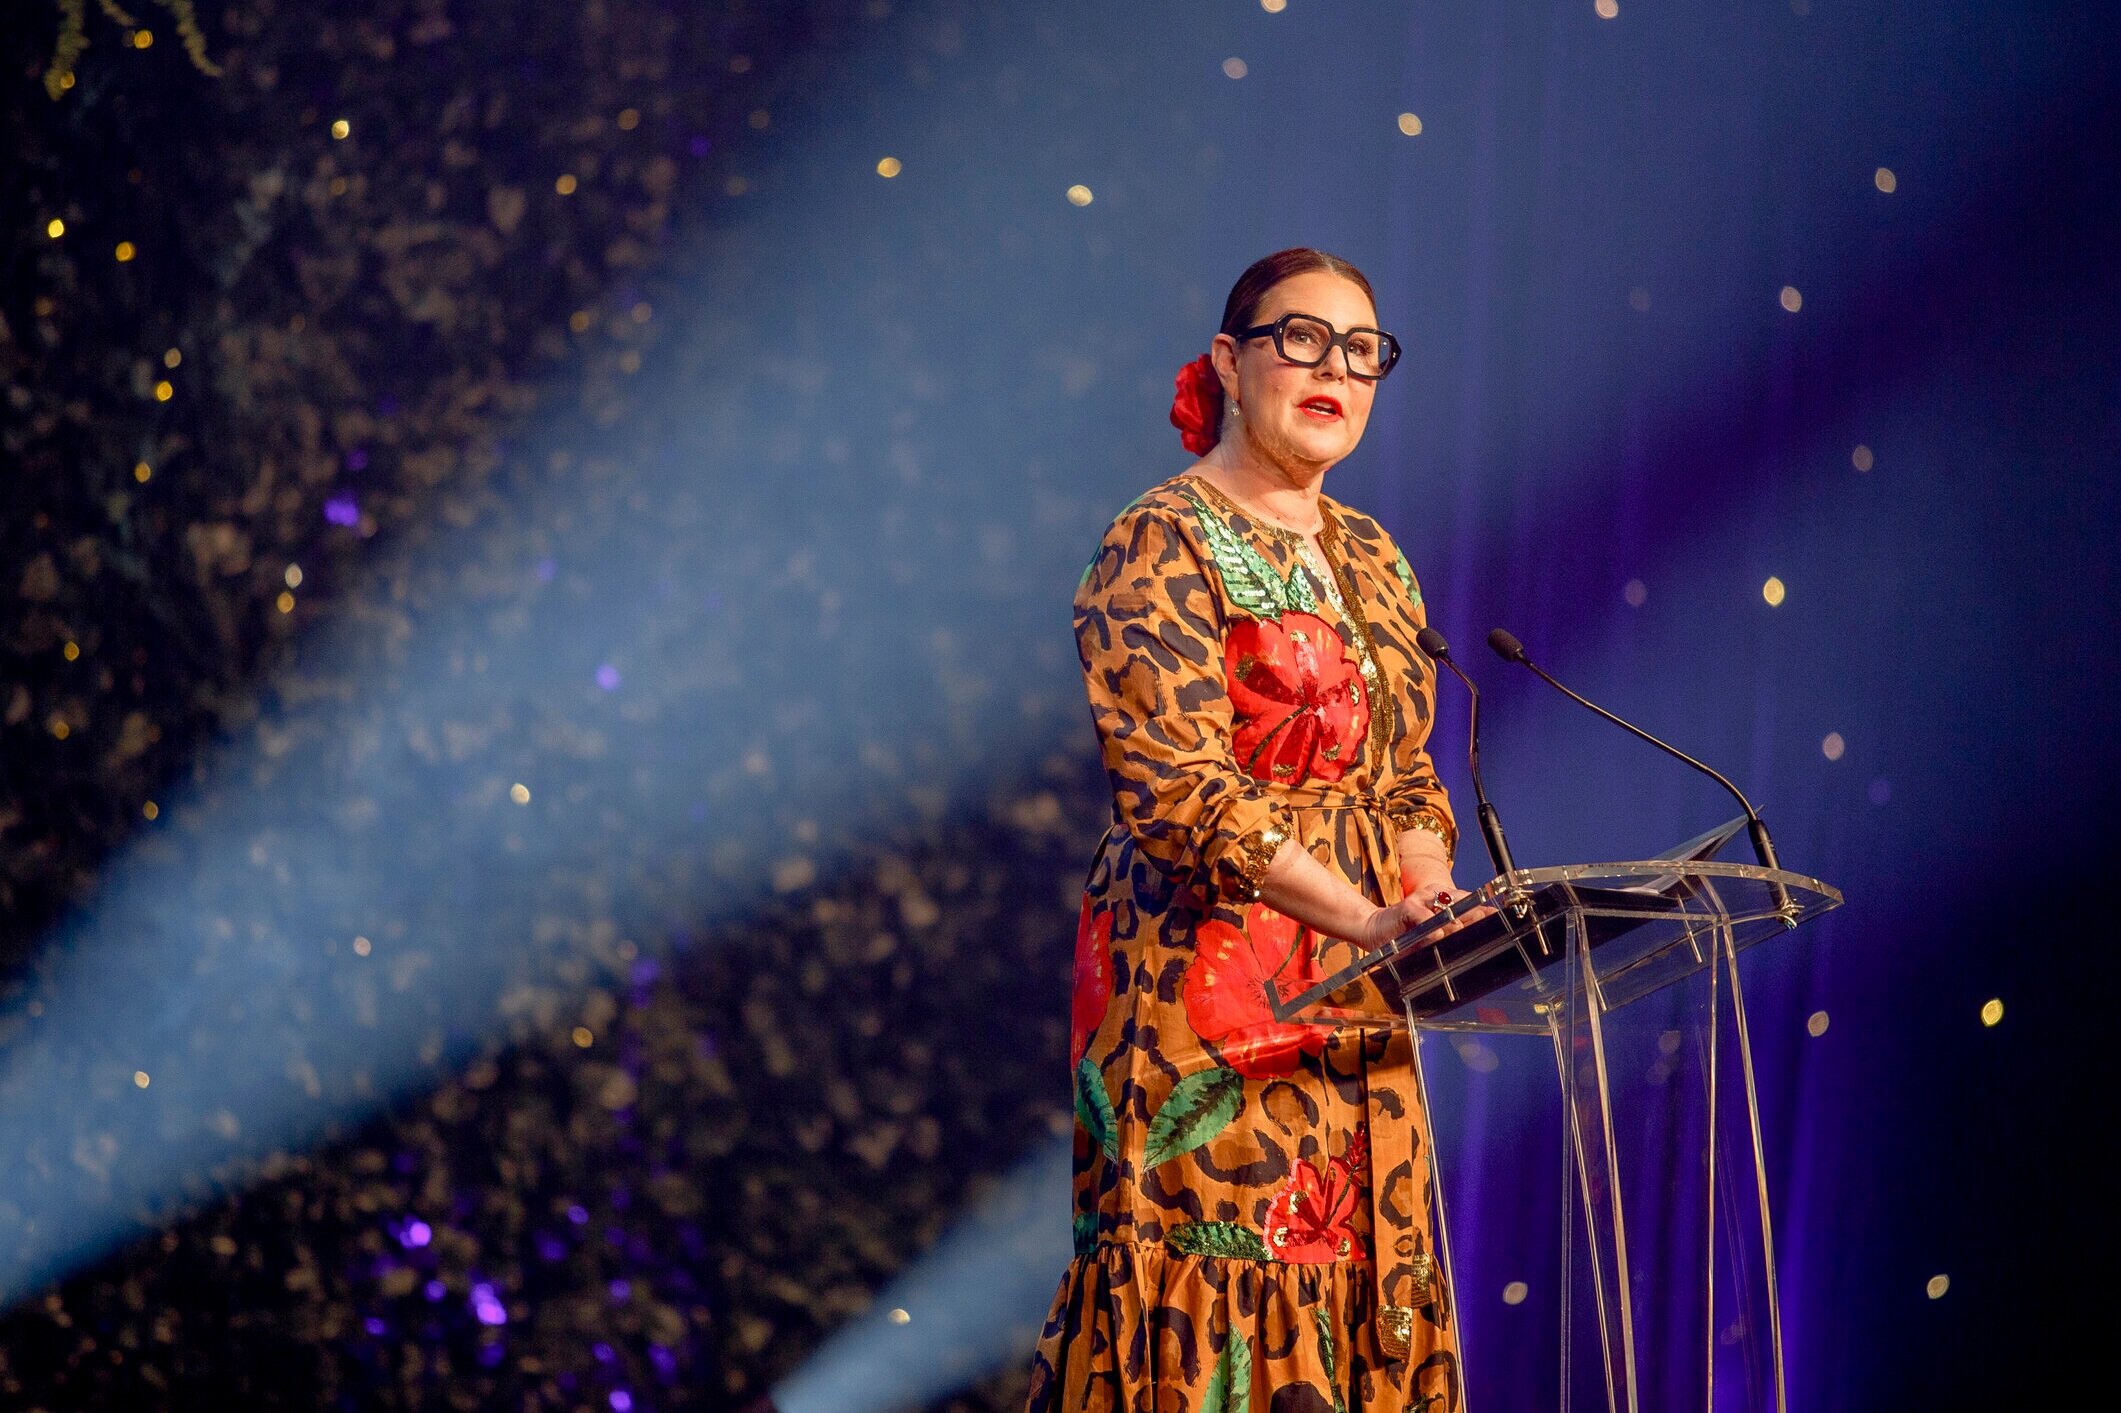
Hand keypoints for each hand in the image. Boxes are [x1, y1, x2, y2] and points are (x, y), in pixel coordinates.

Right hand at [1357, 865, 1491, 951]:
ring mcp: (1420, 899)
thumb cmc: (1406, 935)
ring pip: (1445, 907)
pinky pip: (1421, 915)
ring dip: (1456, 921)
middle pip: (1463, 903)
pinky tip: (1438, 934)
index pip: (1470, 903)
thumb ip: (1453, 933)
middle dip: (1475, 916)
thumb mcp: (1431, 935)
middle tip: (1487, 926)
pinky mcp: (1406, 908)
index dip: (1485, 911)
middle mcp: (1434, 896)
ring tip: (1463, 932)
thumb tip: (1480, 929)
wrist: (1373, 931)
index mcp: (1443, 900)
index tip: (1498, 919)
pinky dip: (1430, 925)